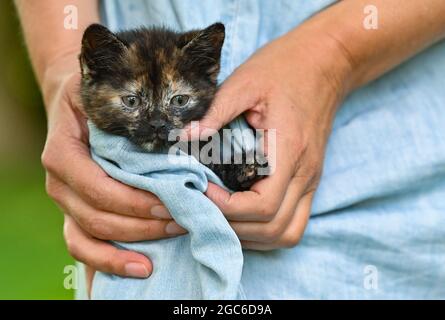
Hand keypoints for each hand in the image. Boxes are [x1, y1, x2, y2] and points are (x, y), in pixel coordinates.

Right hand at [40, 56, 186, 280]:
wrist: (74, 104)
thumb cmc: (96, 97)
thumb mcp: (108, 94)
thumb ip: (130, 113)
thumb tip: (180, 133)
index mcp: (63, 153)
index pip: (98, 187)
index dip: (134, 200)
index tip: (172, 200)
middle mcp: (59, 182)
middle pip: (99, 216)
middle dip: (144, 223)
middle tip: (184, 218)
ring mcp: (65, 202)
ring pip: (92, 235)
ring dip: (134, 242)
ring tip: (172, 237)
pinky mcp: (75, 213)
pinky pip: (84, 246)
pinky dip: (109, 261)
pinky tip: (142, 266)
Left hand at [192, 29, 350, 249]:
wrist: (326, 63)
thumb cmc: (284, 69)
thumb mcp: (245, 82)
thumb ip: (214, 112)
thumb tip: (182, 138)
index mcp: (290, 151)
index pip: (261, 206)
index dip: (226, 208)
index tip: (200, 190)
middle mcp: (306, 173)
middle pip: (273, 229)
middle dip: (233, 227)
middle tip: (202, 209)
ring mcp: (311, 180)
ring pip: (287, 234)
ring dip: (251, 236)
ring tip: (220, 218)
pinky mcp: (310, 180)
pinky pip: (292, 223)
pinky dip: (265, 231)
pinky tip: (242, 217)